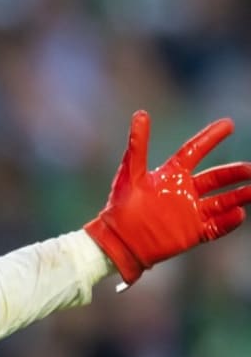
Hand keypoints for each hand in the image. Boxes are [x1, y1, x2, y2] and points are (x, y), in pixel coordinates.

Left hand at [85, 110, 250, 284]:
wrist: (117, 242)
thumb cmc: (121, 207)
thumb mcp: (130, 174)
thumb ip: (138, 145)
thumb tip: (140, 114)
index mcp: (171, 174)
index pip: (195, 151)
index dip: (211, 137)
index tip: (228, 123)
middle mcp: (184, 191)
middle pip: (216, 178)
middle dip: (234, 172)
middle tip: (250, 169)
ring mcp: (190, 213)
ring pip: (222, 201)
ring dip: (239, 196)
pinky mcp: (192, 233)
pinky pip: (216, 227)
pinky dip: (228, 221)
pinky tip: (239, 214)